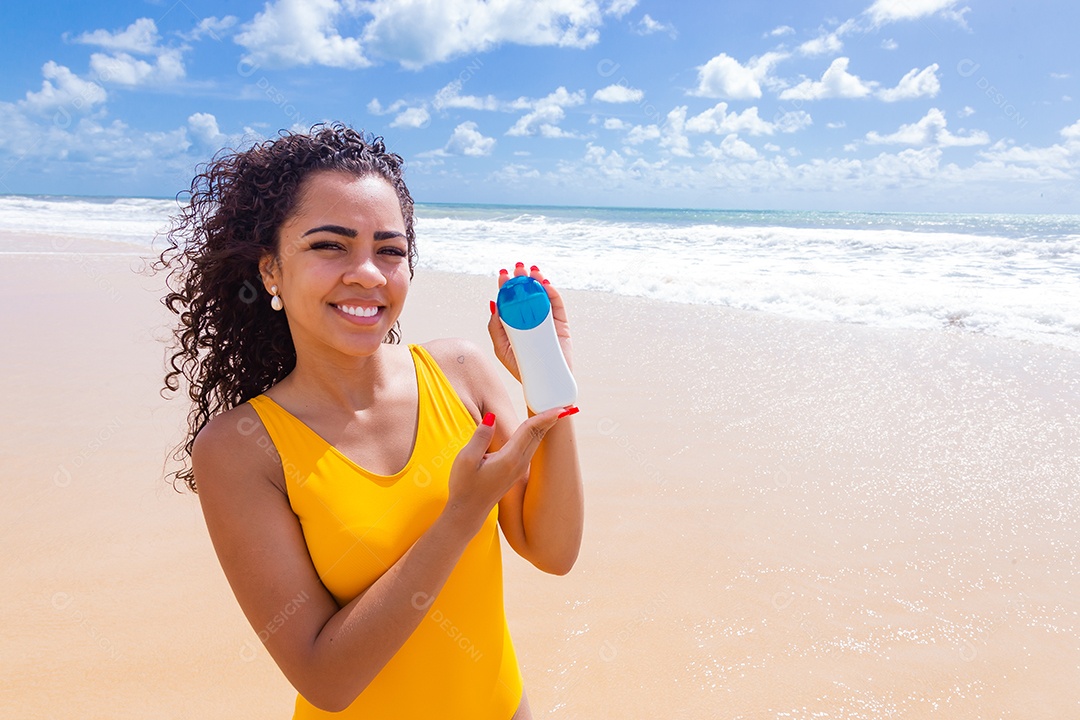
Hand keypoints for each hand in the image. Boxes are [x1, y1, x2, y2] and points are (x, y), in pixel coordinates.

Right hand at [444, 408, 563, 533]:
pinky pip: (530, 448)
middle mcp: (519, 464)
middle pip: (538, 435)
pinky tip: (539, 429)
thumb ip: (481, 436)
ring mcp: (519, 469)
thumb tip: (491, 417)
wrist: (467, 513)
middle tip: (567, 404)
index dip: (544, 417)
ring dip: (546, 427)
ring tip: (556, 412)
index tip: (561, 407)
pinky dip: (537, 435)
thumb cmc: (464, 487)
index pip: (530, 431)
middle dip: (551, 419)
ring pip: (536, 442)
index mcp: (509, 458)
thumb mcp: (466, 459)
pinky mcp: (515, 471)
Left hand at [487, 263, 573, 382]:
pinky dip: (552, 294)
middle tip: (517, 268)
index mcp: (517, 323)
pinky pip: (557, 306)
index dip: (508, 287)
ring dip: (538, 281)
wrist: (542, 383)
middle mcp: (532, 319)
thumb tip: (494, 305)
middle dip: (523, 279)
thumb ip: (496, 327)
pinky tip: (545, 284)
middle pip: (528, 294)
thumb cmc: (521, 368)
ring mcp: (548, 321)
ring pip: (543, 296)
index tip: (503, 275)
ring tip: (532, 271)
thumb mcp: (501, 348)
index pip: (512, 301)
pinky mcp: (561, 325)